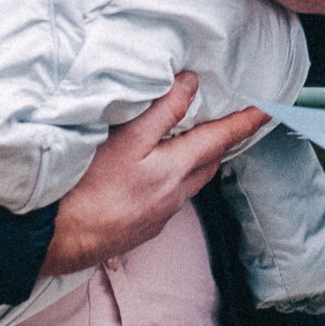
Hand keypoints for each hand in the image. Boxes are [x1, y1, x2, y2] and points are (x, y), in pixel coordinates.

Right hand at [39, 73, 268, 276]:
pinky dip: (170, 181)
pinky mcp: (141, 229)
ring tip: (188, 142)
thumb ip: (162, 110)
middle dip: (221, 142)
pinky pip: (167, 199)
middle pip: (209, 163)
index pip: (221, 139)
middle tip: (228, 122)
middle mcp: (174, 196)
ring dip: (195, 162)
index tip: (269, 110)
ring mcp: (158, 216)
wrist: (54, 240)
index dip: (246, 122)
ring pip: (188, 183)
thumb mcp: (125, 139)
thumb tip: (190, 85)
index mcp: (176, 170)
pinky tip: (151, 175)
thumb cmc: (85, 188)